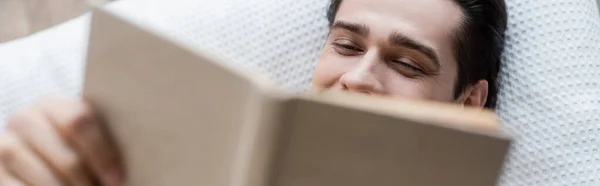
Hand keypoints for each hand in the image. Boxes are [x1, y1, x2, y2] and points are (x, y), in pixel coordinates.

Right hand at [0, 95, 122, 185]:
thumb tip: (134, 156)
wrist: (37, 153)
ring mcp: (6, 145)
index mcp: (52, 104)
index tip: (117, 179)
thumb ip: (101, 138)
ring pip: (46, 178)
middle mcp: (24, 119)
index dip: (102, 153)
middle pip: (67, 157)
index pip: (79, 120)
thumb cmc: (77, 149)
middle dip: (89, 182)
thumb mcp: (85, 138)